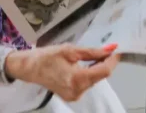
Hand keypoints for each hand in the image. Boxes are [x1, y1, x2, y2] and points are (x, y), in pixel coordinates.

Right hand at [5, 43, 119, 101]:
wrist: (29, 68)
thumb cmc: (47, 56)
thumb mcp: (70, 50)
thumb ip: (92, 51)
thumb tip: (111, 49)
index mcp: (77, 79)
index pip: (104, 71)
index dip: (112, 60)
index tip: (116, 50)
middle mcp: (78, 91)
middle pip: (100, 76)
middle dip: (104, 63)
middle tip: (105, 50)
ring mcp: (75, 96)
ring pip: (94, 80)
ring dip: (96, 68)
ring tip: (91, 56)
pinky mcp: (72, 96)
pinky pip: (86, 84)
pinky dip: (88, 74)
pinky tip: (84, 66)